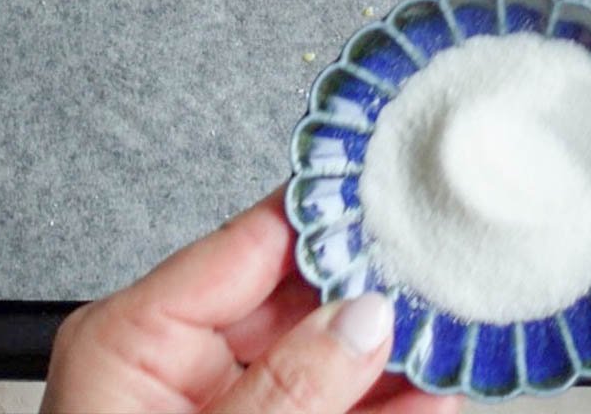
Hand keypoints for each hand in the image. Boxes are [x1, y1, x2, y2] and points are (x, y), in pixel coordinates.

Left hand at [41, 188, 460, 413]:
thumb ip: (290, 390)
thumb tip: (363, 320)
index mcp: (133, 339)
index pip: (254, 240)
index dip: (335, 216)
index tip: (405, 197)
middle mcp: (175, 362)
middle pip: (299, 296)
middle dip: (378, 290)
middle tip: (449, 277)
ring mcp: (219, 406)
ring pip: (326, 354)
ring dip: (394, 352)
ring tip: (458, 336)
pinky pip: (330, 408)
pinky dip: (384, 405)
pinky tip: (433, 395)